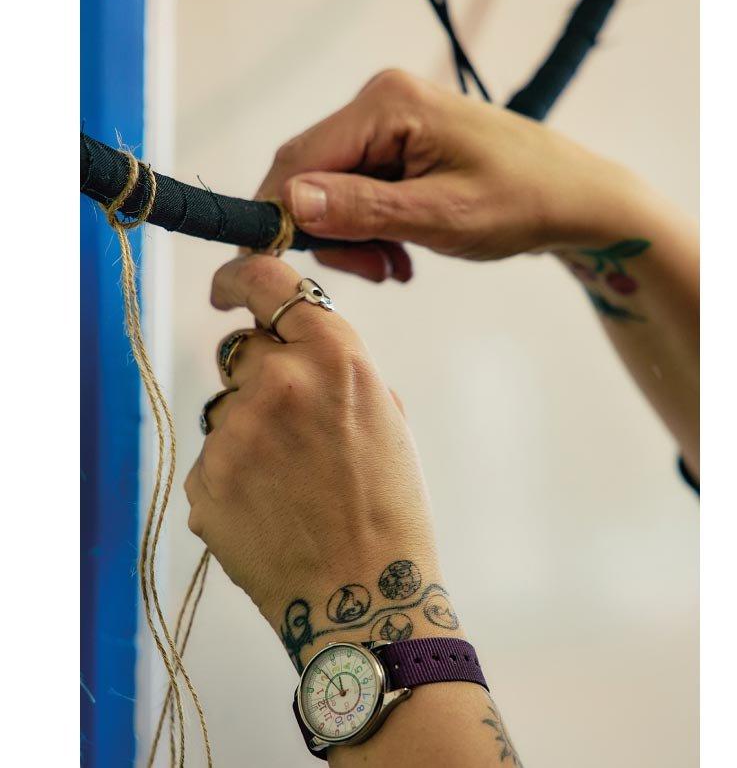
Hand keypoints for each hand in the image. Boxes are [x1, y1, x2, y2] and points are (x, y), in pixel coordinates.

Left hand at [185, 254, 446, 660]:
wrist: (367, 601)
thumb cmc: (388, 510)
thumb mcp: (385, 413)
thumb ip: (336, 367)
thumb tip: (297, 344)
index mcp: (332, 354)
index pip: (268, 279)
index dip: (239, 277)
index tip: (225, 286)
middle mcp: (278, 380)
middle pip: (245, 352)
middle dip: (263, 379)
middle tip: (293, 433)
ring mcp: (235, 432)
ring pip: (227, 411)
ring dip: (250, 434)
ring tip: (291, 488)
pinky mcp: (206, 482)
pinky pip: (212, 462)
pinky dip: (234, 481)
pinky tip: (271, 514)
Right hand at [256, 71, 640, 282]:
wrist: (575, 197)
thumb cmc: (521, 201)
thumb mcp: (443, 217)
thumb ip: (365, 210)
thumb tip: (289, 201)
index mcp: (386, 103)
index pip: (299, 160)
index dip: (280, 218)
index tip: (280, 275)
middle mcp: (380, 99)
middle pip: (310, 173)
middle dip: (328, 233)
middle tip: (375, 273)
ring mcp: (390, 118)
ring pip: (331, 188)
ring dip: (352, 236)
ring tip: (396, 266)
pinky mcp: (400, 141)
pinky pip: (358, 187)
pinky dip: (369, 227)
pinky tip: (402, 254)